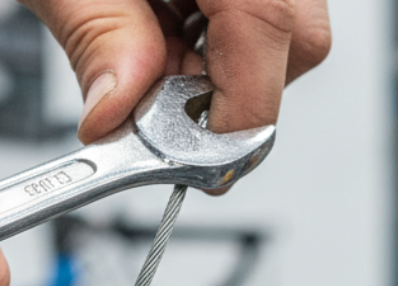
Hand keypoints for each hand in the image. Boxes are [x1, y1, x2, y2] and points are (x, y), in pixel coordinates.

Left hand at [21, 0, 330, 141]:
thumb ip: (99, 38)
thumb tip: (117, 115)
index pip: (277, 40)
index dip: (235, 117)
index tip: (186, 159)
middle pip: (298, 35)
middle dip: (228, 88)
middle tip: (152, 104)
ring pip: (284, 17)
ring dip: (215, 55)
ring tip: (142, 36)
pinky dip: (210, 19)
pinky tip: (158, 7)